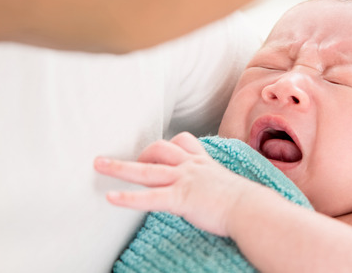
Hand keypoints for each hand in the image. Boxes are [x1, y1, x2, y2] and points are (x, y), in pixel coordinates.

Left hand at [94, 132, 255, 235]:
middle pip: (160, 149)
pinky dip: (128, 198)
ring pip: (147, 169)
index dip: (168, 145)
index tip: (156, 151)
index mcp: (205, 163)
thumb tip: (215, 194)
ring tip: (98, 165)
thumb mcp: (230, 186)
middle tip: (123, 162)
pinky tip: (111, 198)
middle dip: (138, 153)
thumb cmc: (247, 203)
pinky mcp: (181, 198)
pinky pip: (150, 197)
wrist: (252, 209)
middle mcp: (192, 166)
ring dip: (119, 167)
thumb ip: (217, 185)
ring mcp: (185, 180)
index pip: (184, 142)